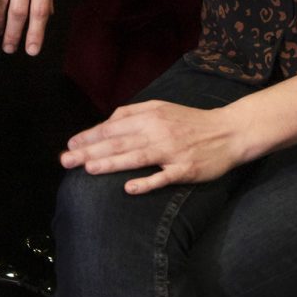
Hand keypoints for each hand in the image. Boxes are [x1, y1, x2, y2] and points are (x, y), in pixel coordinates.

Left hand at [62, 100, 255, 192]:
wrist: (229, 131)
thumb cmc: (189, 120)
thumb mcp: (160, 107)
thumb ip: (132, 114)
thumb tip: (106, 123)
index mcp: (149, 116)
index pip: (112, 127)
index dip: (89, 136)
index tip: (70, 144)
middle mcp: (157, 132)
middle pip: (118, 142)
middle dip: (89, 151)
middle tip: (66, 160)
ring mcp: (172, 152)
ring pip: (136, 158)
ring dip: (110, 163)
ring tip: (88, 169)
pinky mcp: (186, 169)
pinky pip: (164, 177)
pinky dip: (147, 183)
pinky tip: (129, 188)